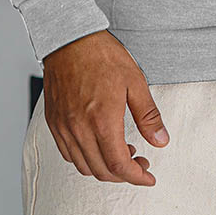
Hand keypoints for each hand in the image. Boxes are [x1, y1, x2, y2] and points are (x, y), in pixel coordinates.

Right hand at [41, 29, 169, 185]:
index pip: (119, 165)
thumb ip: (148, 115)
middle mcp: (79, 129)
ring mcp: (64, 127)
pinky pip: (68, 154)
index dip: (136, 176)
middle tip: (139, 163)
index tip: (147, 176)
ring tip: (121, 152)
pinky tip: (98, 145)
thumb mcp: (135, 81)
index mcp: (102, 120)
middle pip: (102, 171)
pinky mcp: (54, 122)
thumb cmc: (101, 55)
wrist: (69, 38)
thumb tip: (161, 140)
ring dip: (104, 168)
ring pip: (84, 166)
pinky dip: (85, 158)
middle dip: (124, 175)